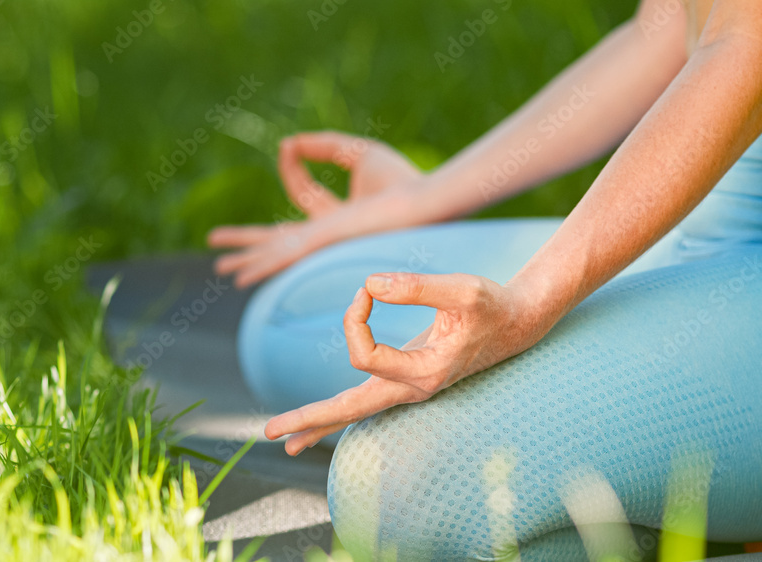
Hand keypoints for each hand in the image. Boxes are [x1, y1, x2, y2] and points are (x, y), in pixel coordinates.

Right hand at [208, 131, 422, 287]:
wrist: (423, 200)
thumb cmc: (402, 179)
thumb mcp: (357, 152)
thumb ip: (323, 145)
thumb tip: (288, 143)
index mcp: (337, 215)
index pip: (302, 192)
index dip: (292, 166)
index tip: (289, 147)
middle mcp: (327, 237)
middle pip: (278, 240)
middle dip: (248, 245)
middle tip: (219, 252)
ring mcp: (322, 245)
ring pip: (276, 253)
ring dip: (247, 260)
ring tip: (221, 269)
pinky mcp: (322, 246)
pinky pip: (284, 257)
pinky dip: (261, 267)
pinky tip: (241, 278)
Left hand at [264, 271, 552, 455]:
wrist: (518, 322)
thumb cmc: (493, 304)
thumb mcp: (462, 288)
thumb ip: (416, 286)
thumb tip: (369, 283)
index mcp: (424, 373)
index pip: (363, 354)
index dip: (355, 316)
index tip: (367, 289)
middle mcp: (413, 388)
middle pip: (350, 410)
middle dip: (309, 419)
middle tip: (268, 433)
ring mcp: (410, 388)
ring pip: (357, 411)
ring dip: (319, 423)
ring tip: (284, 440)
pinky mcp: (408, 380)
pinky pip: (367, 401)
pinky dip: (341, 412)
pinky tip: (320, 424)